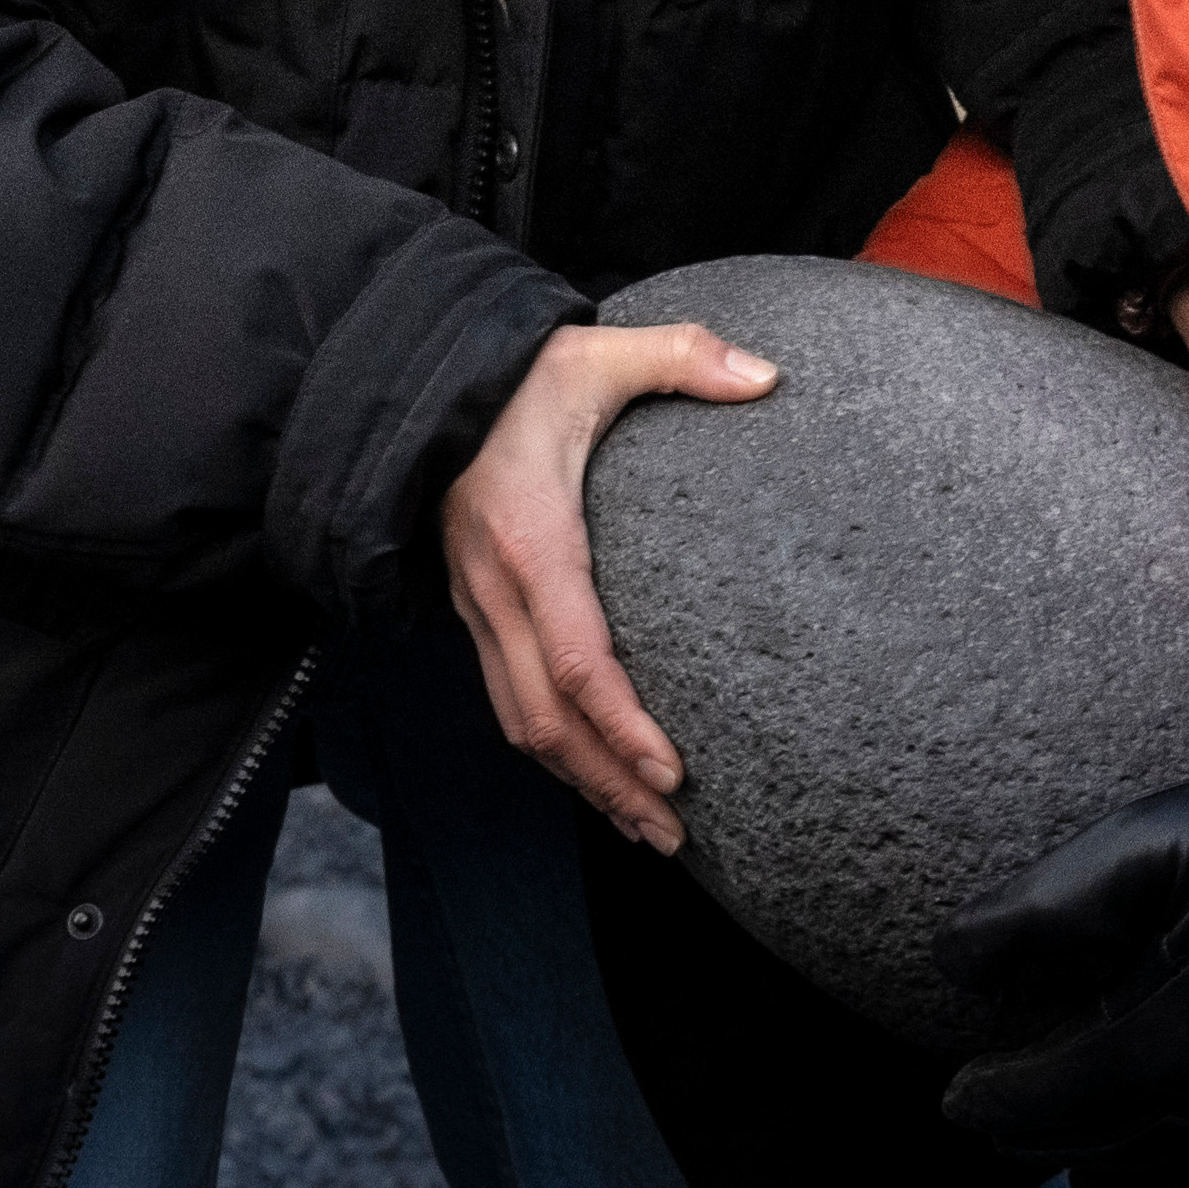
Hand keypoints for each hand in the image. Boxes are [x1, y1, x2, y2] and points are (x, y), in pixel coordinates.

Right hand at [441, 318, 773, 847]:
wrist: (420, 379)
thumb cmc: (517, 373)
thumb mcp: (598, 354)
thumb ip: (682, 357)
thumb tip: (768, 377)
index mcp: (532, 541)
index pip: (578, 660)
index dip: (623, 727)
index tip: (674, 772)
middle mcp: (495, 590)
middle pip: (546, 720)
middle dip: (609, 785)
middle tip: (673, 833)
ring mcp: (476, 606)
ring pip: (519, 721)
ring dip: (579, 780)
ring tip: (642, 824)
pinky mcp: (473, 608)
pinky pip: (508, 696)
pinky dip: (550, 745)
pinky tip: (593, 767)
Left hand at [937, 762, 1188, 1187]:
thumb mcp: (1142, 845)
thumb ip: (1041, 908)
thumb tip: (952, 959)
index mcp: (1167, 1046)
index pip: (1052, 1103)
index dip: (995, 1102)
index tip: (957, 1098)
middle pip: (1101, 1151)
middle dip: (1041, 1135)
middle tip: (1001, 1115)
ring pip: (1165, 1174)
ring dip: (1108, 1154)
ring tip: (1072, 1132)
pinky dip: (1185, 1160)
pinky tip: (1170, 1132)